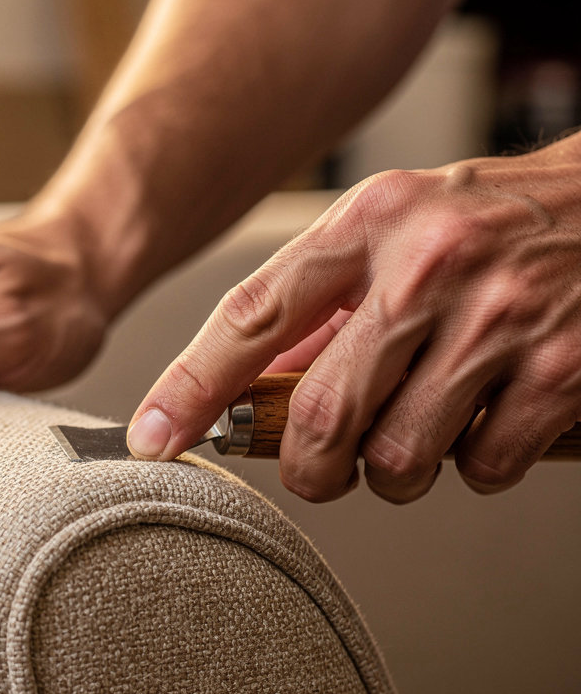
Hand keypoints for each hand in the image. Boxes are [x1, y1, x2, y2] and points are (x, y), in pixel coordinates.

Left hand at [127, 140, 580, 502]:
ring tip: (424, 428)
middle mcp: (430, 263)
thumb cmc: (496, 226)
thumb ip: (327, 305)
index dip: (189, 387)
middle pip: (318, 415)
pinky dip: (476, 464)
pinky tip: (490, 418)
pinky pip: (479, 468)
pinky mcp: (561, 371)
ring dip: (396, 471)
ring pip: (395, 459)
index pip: (252, 315)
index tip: (152, 438)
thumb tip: (248, 392)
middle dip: (309, 466)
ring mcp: (499, 317)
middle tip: (323, 467)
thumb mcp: (400, 231)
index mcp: (372, 222)